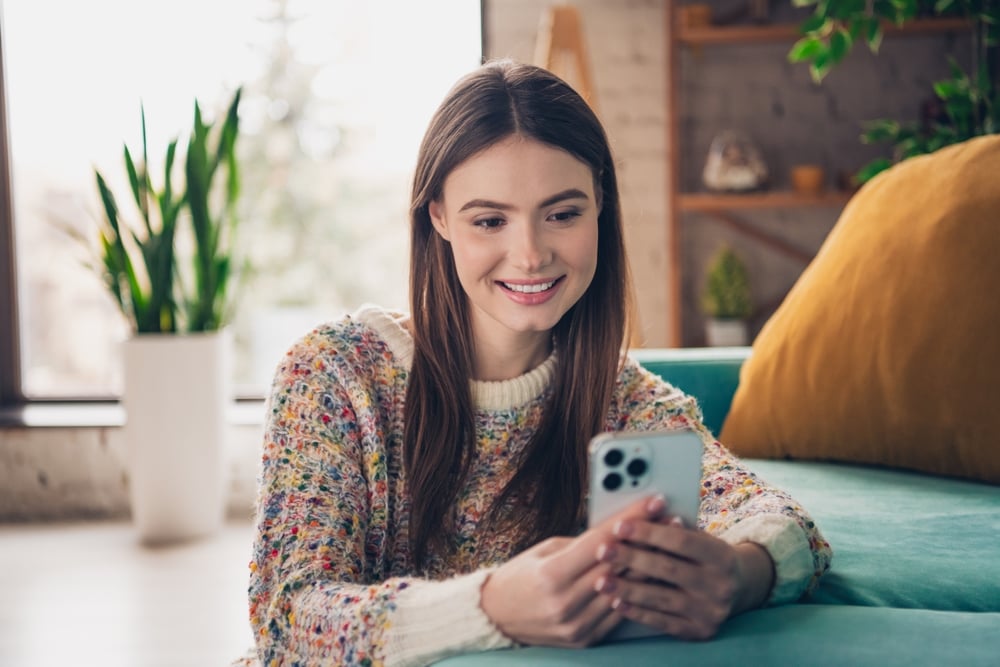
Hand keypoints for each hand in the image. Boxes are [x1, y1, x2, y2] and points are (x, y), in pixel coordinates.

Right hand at [479, 496, 660, 646]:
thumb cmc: (520, 576)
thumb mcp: (545, 551)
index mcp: (551, 575)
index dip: (630, 519)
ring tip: (669, 545)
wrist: (497, 618)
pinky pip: (619, 614)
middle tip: (669, 518)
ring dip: (649, 566)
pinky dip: (636, 593)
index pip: (601, 542)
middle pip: (618, 566)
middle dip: (646, 538)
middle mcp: (565, 603)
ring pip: (625, 591)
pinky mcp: (585, 639)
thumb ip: (581, 545)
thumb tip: (619, 532)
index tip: (652, 501)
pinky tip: (653, 577)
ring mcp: (576, 625)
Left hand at [592, 501, 774, 640]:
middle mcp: (719, 585)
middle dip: (631, 559)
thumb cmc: (706, 555)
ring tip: (601, 581)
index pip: (681, 541)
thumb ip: (674, 530)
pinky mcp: (699, 631)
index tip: (620, 526)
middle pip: (668, 570)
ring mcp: (710, 611)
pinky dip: (637, 612)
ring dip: (627, 589)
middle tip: (603, 551)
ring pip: (662, 598)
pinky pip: (663, 622)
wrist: (740, 588)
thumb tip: (640, 513)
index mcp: (721, 555)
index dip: (649, 533)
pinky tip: (617, 603)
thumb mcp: (700, 538)